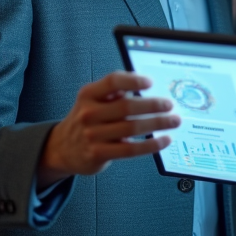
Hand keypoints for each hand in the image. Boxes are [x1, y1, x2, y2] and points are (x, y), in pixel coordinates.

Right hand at [37, 72, 178, 188]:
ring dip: (158, 124)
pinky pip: (131, 150)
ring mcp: (92, 135)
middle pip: (127, 106)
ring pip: (132, 128)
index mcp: (88, 94)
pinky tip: (164, 140)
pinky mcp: (98, 154)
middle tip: (170, 105)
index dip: (133, 80)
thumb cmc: (87, 120)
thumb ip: (114, 92)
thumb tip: (147, 87)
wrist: (62, 147)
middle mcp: (89, 113)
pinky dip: (151, 145)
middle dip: (153, 105)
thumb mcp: (92, 100)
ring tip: (173, 121)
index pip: (112, 82)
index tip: (150, 82)